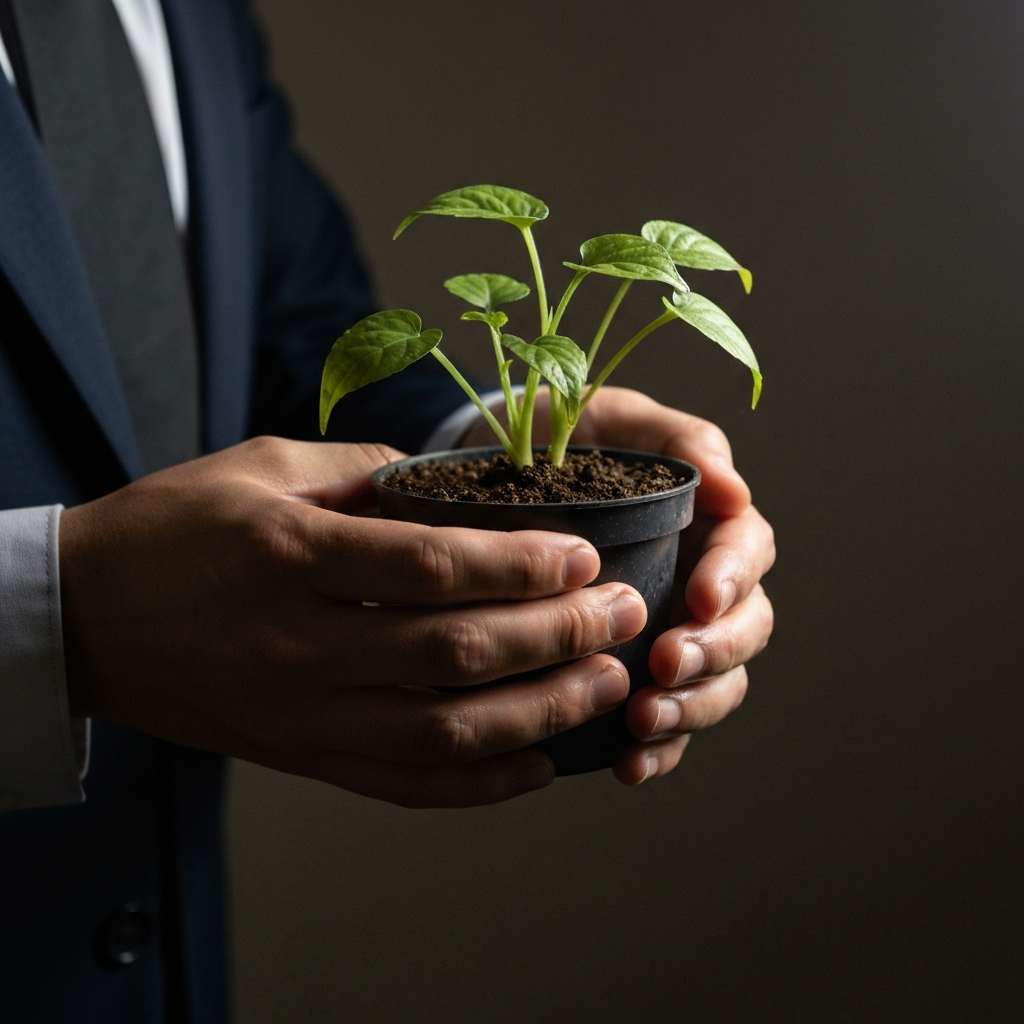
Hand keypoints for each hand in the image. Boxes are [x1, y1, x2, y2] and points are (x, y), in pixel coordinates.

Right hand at [59, 437, 646, 806]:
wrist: (85, 616)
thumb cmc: (173, 527)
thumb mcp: (258, 467)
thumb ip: (359, 474)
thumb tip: (449, 481)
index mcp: (291, 559)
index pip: (434, 569)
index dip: (522, 564)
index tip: (584, 554)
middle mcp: (301, 648)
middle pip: (456, 654)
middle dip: (556, 635)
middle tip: (621, 612)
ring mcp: (301, 715)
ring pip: (443, 732)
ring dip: (538, 712)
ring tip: (604, 684)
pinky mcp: (300, 757)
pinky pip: (402, 785)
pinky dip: (479, 783)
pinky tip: (539, 763)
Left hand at [464, 386, 774, 783]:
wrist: (501, 479)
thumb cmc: (565, 441)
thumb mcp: (615, 420)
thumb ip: (676, 440)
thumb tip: (733, 488)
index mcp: (709, 523)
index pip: (747, 552)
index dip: (732, 579)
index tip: (699, 599)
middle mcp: (700, 585)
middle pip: (744, 629)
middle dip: (713, 654)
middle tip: (666, 664)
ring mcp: (673, 635)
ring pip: (715, 684)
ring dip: (690, 709)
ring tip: (643, 722)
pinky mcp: (637, 679)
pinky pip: (668, 725)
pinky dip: (659, 750)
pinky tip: (628, 765)